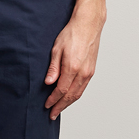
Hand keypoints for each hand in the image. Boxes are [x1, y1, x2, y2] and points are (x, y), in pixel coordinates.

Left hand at [44, 0, 108, 120]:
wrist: (88, 24)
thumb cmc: (72, 34)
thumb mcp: (56, 49)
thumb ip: (53, 68)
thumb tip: (48, 83)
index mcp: (72, 67)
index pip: (61, 90)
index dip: (53, 100)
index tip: (46, 105)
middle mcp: (82, 73)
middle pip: (70, 96)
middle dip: (60, 106)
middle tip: (52, 114)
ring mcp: (88, 72)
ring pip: (78, 94)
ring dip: (68, 103)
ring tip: (59, 109)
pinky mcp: (91, 71)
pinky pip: (83, 88)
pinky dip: (75, 96)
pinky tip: (69, 98)